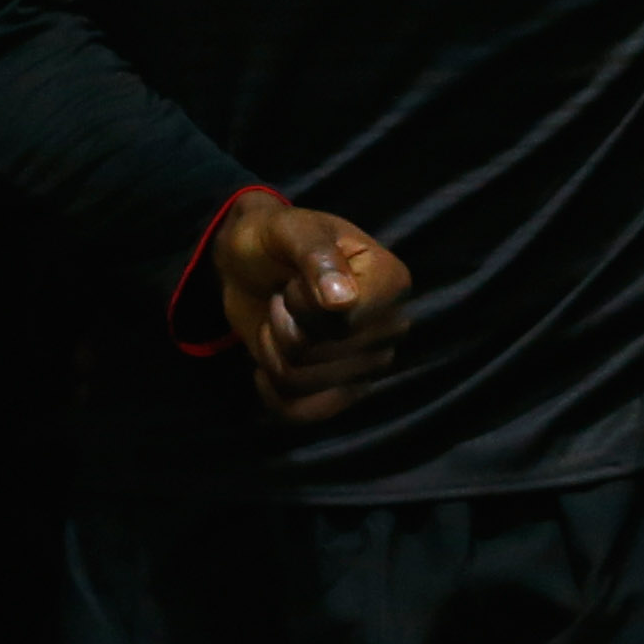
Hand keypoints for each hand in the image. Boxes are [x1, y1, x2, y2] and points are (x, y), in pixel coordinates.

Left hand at [214, 198, 414, 423]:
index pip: (342, 322)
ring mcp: (368, 365)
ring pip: (300, 383)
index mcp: (391, 281)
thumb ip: (316, 256)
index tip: (296, 278)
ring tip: (280, 320)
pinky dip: (271, 392)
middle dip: (283, 325)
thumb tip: (344, 301)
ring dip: (273, 350)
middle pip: (316, 354)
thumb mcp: (290, 229)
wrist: (251, 265)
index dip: (302, 304)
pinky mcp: (341, 392)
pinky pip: (300, 414)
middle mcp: (390, 327)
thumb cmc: (276, 238)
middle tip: (285, 297)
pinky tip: (266, 367)